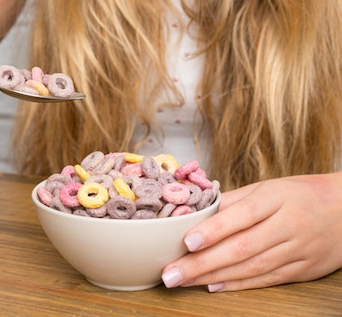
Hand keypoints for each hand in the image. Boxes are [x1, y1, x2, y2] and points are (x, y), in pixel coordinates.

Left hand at [161, 172, 341, 291]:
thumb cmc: (299, 195)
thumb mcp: (268, 188)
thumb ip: (233, 201)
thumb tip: (193, 210)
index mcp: (276, 198)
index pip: (241, 215)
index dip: (213, 230)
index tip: (186, 242)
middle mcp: (289, 225)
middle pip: (242, 247)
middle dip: (202, 263)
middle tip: (171, 273)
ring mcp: (299, 250)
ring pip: (252, 267)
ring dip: (214, 277)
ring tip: (183, 281)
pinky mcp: (304, 270)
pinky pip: (267, 279)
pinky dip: (239, 284)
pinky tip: (213, 286)